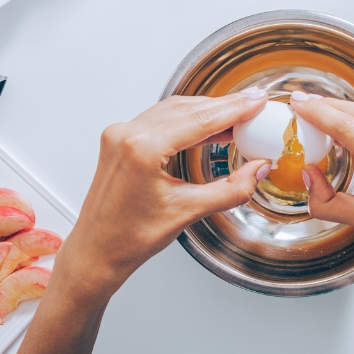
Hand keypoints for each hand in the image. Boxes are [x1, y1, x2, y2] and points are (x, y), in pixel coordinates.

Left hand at [55, 91, 270, 306]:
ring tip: (238, 116)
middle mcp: (128, 134)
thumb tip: (258, 169)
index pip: (201, 120)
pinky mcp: (119, 139)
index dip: (235, 109)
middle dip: (224, 106)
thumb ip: (231, 189)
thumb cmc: (129, 239)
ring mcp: (120, 134)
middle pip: (188, 109)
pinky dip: (187, 120)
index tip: (257, 100)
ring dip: (207, 111)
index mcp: (143, 149)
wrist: (96, 253)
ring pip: (174, 110)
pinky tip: (208, 126)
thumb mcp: (188, 213)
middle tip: (254, 105)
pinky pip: (160, 119)